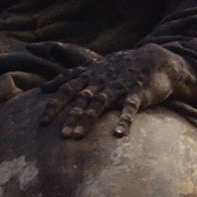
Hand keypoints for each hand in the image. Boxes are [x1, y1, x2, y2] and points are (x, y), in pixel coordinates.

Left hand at [39, 44, 193, 138]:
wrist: (154, 60)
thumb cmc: (120, 67)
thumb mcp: (93, 68)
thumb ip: (69, 78)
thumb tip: (44, 88)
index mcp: (90, 76)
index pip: (67, 88)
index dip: (54, 105)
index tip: (42, 122)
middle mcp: (101, 81)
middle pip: (81, 99)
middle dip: (70, 117)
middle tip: (61, 135)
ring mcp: (119, 87)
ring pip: (100, 104)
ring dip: (88, 120)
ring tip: (77, 137)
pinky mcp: (137, 94)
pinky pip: (130, 108)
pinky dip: (124, 120)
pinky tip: (119, 134)